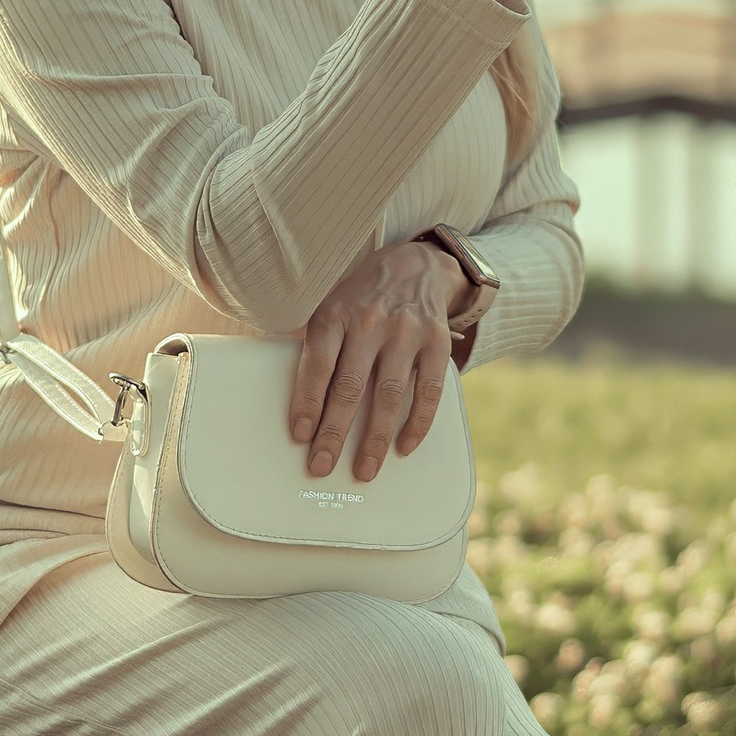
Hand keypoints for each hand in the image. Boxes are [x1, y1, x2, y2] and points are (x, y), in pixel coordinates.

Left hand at [288, 237, 471, 480]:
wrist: (416, 264)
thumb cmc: (362, 298)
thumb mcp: (332, 307)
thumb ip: (319, 347)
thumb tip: (301, 407)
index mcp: (336, 313)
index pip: (318, 364)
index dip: (307, 402)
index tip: (299, 436)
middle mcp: (371, 321)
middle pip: (349, 387)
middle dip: (334, 433)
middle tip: (321, 467)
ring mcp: (406, 332)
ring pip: (388, 395)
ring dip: (374, 438)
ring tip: (364, 470)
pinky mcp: (436, 342)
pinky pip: (428, 391)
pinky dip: (417, 423)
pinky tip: (403, 447)